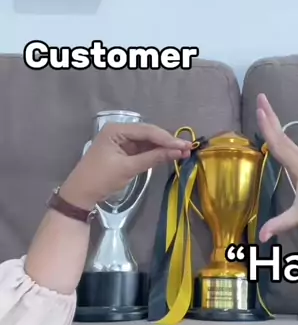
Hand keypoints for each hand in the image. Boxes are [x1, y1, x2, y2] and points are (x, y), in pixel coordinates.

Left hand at [59, 123, 191, 209]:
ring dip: (164, 147)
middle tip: (188, 148)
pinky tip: (169, 155)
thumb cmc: (101, 178)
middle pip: (149, 134)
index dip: (167, 138)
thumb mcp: (128, 168)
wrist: (81, 194)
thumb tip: (177, 152)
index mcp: (116, 129)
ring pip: (148, 141)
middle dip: (167, 142)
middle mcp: (119, 131)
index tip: (185, 145)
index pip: (147, 131)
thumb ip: (153, 158)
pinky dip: (155, 153)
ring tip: (183, 152)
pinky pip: (143, 149)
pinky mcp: (124, 152)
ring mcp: (122, 141)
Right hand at [256, 94, 297, 243]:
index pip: (280, 144)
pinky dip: (281, 137)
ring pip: (288, 140)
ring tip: (264, 111)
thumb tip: (260, 236)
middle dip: (271, 116)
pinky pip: (291, 147)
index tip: (260, 110)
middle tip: (261, 97)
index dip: (268, 127)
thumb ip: (280, 224)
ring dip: (276, 124)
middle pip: (283, 136)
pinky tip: (276, 136)